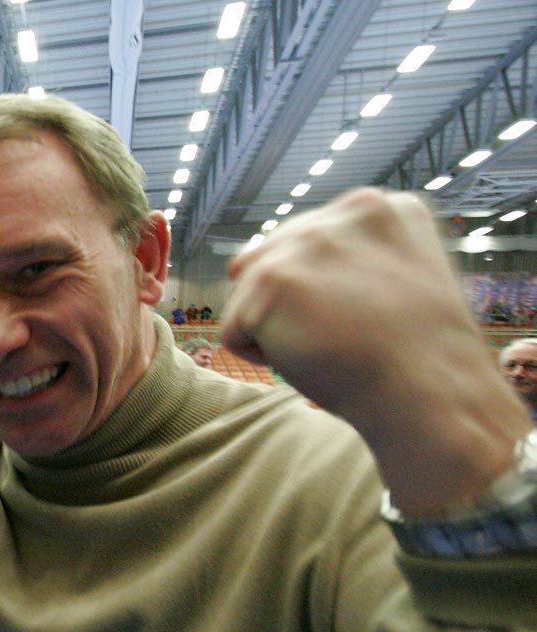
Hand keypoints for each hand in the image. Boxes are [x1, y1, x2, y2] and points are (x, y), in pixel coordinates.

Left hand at [220, 188, 527, 512]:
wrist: (429, 393)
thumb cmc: (409, 355)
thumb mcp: (389, 280)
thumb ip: (333, 260)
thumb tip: (236, 264)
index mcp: (378, 208)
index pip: (307, 246)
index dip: (327, 293)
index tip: (371, 315)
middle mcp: (341, 213)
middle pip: (270, 263)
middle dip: (295, 309)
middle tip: (350, 334)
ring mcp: (306, 240)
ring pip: (248, 296)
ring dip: (277, 332)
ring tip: (333, 344)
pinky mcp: (273, 278)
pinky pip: (232, 331)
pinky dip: (260, 358)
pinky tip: (311, 359)